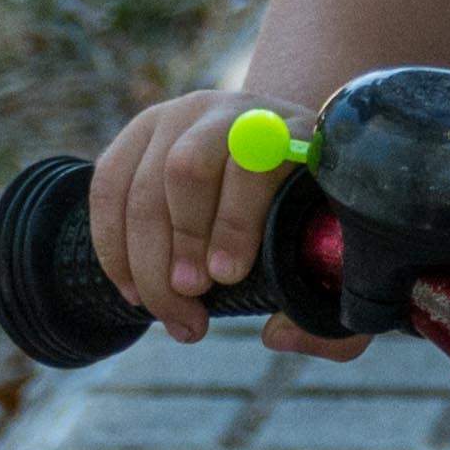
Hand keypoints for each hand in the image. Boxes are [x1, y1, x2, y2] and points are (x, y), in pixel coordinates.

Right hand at [89, 88, 371, 357]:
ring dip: (144, 255)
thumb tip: (275, 335)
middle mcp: (236, 113)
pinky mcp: (142, 131)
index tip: (228, 276)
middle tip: (190, 297)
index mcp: (296, 134)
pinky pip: (107, 185)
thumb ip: (332, 315)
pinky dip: (112, 245)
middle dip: (182, 242)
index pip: (255, 162)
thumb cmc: (313, 219)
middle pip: (186, 167)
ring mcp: (183, 116)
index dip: (236, 222)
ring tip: (165, 308)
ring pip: (141, 182)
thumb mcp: (343, 258)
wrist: (284, 150)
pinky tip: (132, 289)